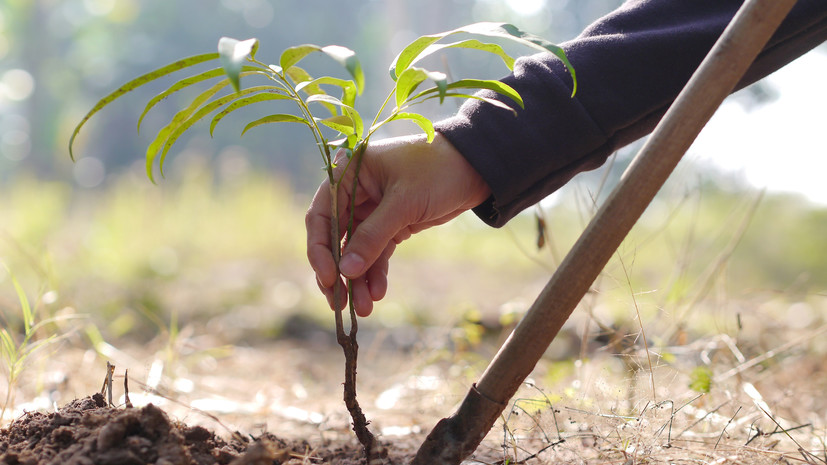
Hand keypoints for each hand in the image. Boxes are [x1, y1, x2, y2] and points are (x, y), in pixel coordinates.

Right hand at [305, 132, 490, 315]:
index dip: (320, 249)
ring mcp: (372, 210)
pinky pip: (377, 253)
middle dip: (339, 272)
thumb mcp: (404, 202)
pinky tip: (377, 293)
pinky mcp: (392, 225)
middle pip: (335, 238)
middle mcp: (355, 192)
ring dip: (358, 279)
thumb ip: (372, 236)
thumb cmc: (437, 170)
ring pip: (356, 251)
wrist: (477, 167)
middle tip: (339, 303)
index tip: (329, 277)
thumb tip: (345, 271)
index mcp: (348, 174)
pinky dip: (376, 273)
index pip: (321, 215)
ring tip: (364, 308)